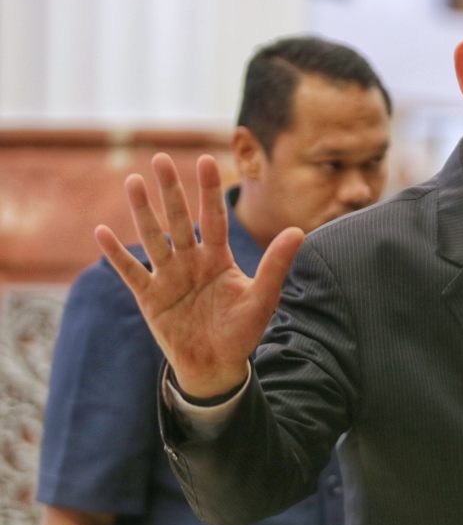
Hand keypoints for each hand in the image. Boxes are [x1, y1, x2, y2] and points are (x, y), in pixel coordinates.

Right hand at [94, 153, 303, 397]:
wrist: (217, 366)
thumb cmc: (242, 331)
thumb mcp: (262, 298)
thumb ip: (276, 264)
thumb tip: (299, 231)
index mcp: (218, 257)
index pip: (213, 217)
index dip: (209, 191)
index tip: (205, 160)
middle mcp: (191, 261)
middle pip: (179, 220)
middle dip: (171, 191)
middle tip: (160, 158)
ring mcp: (169, 277)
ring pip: (154, 238)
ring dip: (142, 212)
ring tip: (134, 182)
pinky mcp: (150, 297)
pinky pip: (131, 271)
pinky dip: (116, 254)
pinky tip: (102, 231)